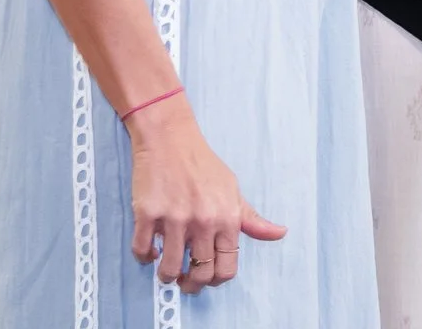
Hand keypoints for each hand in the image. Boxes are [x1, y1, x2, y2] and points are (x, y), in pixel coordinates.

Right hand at [126, 96, 285, 292]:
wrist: (169, 138)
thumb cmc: (202, 164)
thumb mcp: (232, 190)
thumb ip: (252, 219)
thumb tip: (279, 233)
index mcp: (227, 219)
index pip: (226, 269)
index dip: (215, 280)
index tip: (206, 277)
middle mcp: (203, 221)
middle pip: (200, 274)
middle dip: (191, 284)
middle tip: (184, 280)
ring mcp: (174, 218)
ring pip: (169, 269)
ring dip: (166, 276)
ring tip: (166, 268)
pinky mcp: (148, 213)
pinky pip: (142, 251)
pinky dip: (144, 256)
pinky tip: (150, 248)